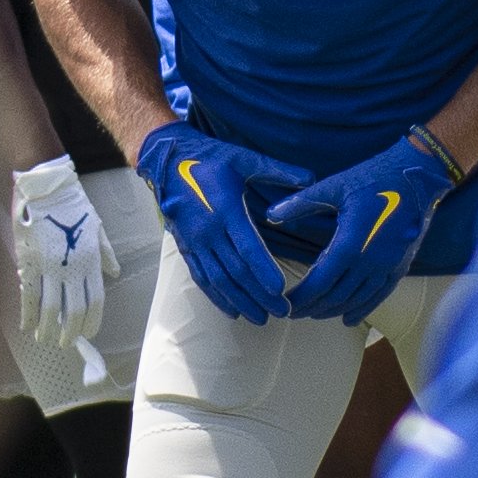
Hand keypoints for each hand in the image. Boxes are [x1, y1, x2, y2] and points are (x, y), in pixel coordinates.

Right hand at [11, 156, 117, 348]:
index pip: (95, 300)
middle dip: (70, 331)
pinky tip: (27, 326)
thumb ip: (106, 253)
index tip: (88, 333)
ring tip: (45, 339)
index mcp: (91, 259)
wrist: (45, 185)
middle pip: (74, 310)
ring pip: (50, 308)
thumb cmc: (72, 203)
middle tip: (65, 342)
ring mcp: (49, 266)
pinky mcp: (29, 262)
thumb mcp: (97, 226)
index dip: (92, 321)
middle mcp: (72, 267)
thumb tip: (115, 273)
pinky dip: (27, 314)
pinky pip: (28, 295)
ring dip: (48, 328)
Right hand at [137, 125, 309, 325]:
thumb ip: (277, 171)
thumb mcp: (244, 158)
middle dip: (259, 294)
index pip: (247, 247)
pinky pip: (202, 278)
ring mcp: (195, 242)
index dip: (263, 270)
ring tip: (261, 318)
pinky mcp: (186, 248)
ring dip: (240, 301)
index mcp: (225, 209)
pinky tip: (232, 311)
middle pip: (236, 270)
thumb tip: (311, 179)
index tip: (280, 290)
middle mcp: (208, 231)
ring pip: (218, 279)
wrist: (166, 161)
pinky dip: (217, 297)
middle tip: (282, 312)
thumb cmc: (209, 159)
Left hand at [267, 129, 456, 324]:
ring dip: (334, 310)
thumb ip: (301, 203)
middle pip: (336, 296)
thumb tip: (270, 215)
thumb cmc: (374, 177)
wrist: (418, 176)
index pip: (319, 282)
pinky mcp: (401, 266)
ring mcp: (388, 266)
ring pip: (356, 300)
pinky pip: (379, 295)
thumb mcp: (334, 187)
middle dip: (312, 307)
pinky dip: (362, 309)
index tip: (284, 304)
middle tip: (292, 313)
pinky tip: (349, 319)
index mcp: (350, 244)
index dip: (301, 297)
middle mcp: (370, 262)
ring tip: (314, 314)